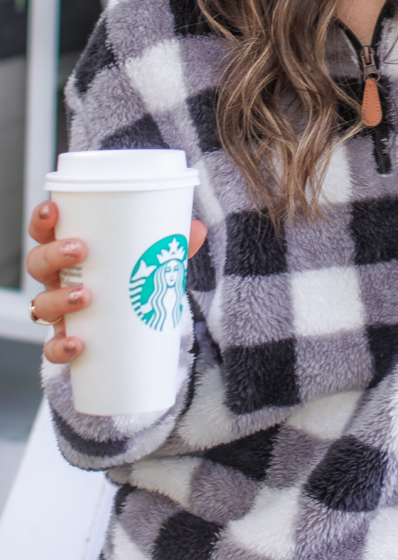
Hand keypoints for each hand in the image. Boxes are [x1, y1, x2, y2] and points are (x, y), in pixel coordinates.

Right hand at [26, 200, 207, 364]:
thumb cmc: (135, 279)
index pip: (45, 231)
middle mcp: (59, 278)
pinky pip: (52, 347)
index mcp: (72, 251)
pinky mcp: (67, 339)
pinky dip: (59, 347)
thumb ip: (173, 245)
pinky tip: (77, 343)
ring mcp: (59, 310)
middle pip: (38, 263)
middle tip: (79, 250)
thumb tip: (197, 229)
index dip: (42, 220)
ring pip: (41, 303)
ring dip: (58, 298)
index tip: (54, 211)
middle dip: (53, 254)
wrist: (137, 323)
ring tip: (85, 295)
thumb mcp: (153, 259)